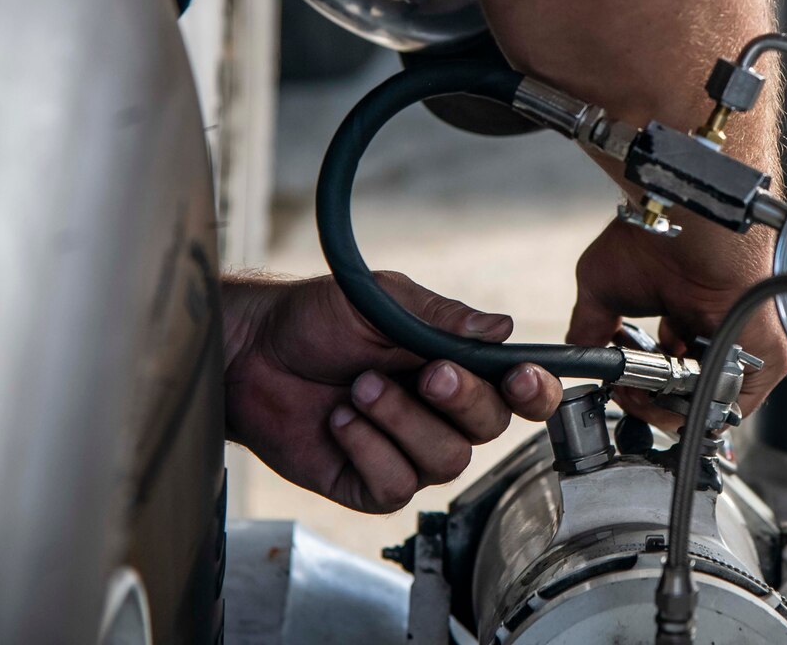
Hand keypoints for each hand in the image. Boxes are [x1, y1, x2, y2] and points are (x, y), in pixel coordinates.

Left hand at [222, 271, 561, 512]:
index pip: (521, 392)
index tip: (519, 377)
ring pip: (446, 461)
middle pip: (490, 427)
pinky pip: (395, 485)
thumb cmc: (318, 320)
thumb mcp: (383, 301)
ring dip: (401, 421)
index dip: (534, 391)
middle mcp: (443, 414)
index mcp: (460, 366)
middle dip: (459, 399)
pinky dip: (368, 448)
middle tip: (424, 371)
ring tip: (359, 387)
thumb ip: (443, 316)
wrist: (252, 352)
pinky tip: (340, 421)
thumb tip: (501, 327)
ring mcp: (409, 451)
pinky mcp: (371, 483)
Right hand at [568, 217, 786, 426]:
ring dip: (665, 403)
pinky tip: (668, 388)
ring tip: (644, 385)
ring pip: (703, 401)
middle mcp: (714, 331)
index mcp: (685, 314)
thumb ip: (592, 331)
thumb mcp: (602, 290)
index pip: (665, 369)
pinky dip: (695, 406)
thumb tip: (583, 360)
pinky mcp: (764, 360)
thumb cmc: (651, 242)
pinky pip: (732, 404)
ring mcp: (740, 346)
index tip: (619, 380)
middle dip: (648, 396)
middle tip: (628, 387)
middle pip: (682, 390)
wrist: (685, 231)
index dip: (638, 382)